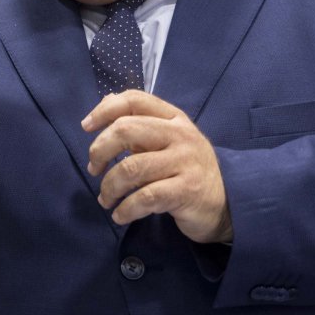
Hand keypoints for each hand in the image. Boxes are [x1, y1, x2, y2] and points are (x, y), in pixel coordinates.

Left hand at [82, 90, 232, 243]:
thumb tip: (106, 103)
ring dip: (109, 186)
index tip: (86, 127)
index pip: (134, 100)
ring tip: (105, 198)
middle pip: (126, 130)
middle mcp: (180, 135)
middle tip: (94, 169)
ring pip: (130, 168)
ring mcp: (185, 162)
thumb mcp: (167, 140)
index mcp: (173, 118)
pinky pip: (144, 198)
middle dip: (99, 151)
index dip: (105, 110)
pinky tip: (119, 215)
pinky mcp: (186, 191)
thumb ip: (139, 123)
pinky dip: (125, 209)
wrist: (228, 203)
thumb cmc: (187, 169)